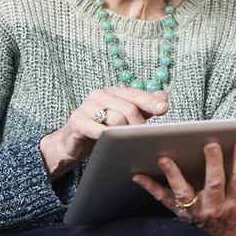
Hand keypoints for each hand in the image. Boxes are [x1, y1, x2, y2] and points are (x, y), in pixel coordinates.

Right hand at [40, 87, 168, 180]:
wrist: (71, 143)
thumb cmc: (101, 130)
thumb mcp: (124, 118)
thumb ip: (143, 108)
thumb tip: (163, 96)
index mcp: (113, 92)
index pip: (135, 94)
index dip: (150, 102)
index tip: (164, 109)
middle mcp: (100, 95)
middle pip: (128, 108)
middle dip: (139, 125)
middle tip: (143, 137)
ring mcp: (87, 107)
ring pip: (115, 118)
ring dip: (124, 133)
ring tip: (125, 141)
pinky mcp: (77, 121)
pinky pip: (98, 130)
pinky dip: (107, 137)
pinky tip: (110, 142)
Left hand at [132, 140, 235, 235]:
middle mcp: (216, 205)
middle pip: (215, 183)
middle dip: (213, 163)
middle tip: (209, 144)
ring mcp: (196, 209)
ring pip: (185, 192)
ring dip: (174, 174)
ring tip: (165, 158)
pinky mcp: (179, 211)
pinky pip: (163, 199)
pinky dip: (150, 187)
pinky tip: (138, 175)